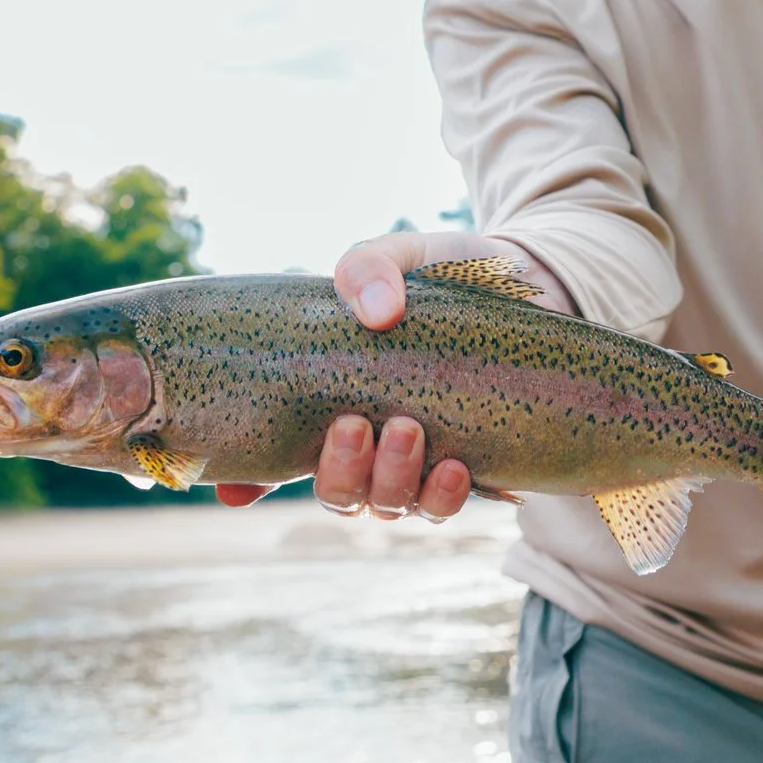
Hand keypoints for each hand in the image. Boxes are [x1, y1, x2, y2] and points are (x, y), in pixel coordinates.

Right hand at [213, 230, 572, 513]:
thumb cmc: (442, 275)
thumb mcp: (401, 255)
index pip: (274, 458)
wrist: (528, 286)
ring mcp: (416, 463)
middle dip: (339, 471)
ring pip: (386, 505)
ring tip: (407, 430)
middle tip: (354, 425)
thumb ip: (368, 267)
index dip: (244, 483)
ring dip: (390, 479)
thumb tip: (375, 311)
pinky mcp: (469, 469)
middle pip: (337, 492)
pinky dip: (442, 494)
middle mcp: (368, 445)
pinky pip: (442, 507)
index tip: (234, 489)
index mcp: (330, 401)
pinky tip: (453, 465)